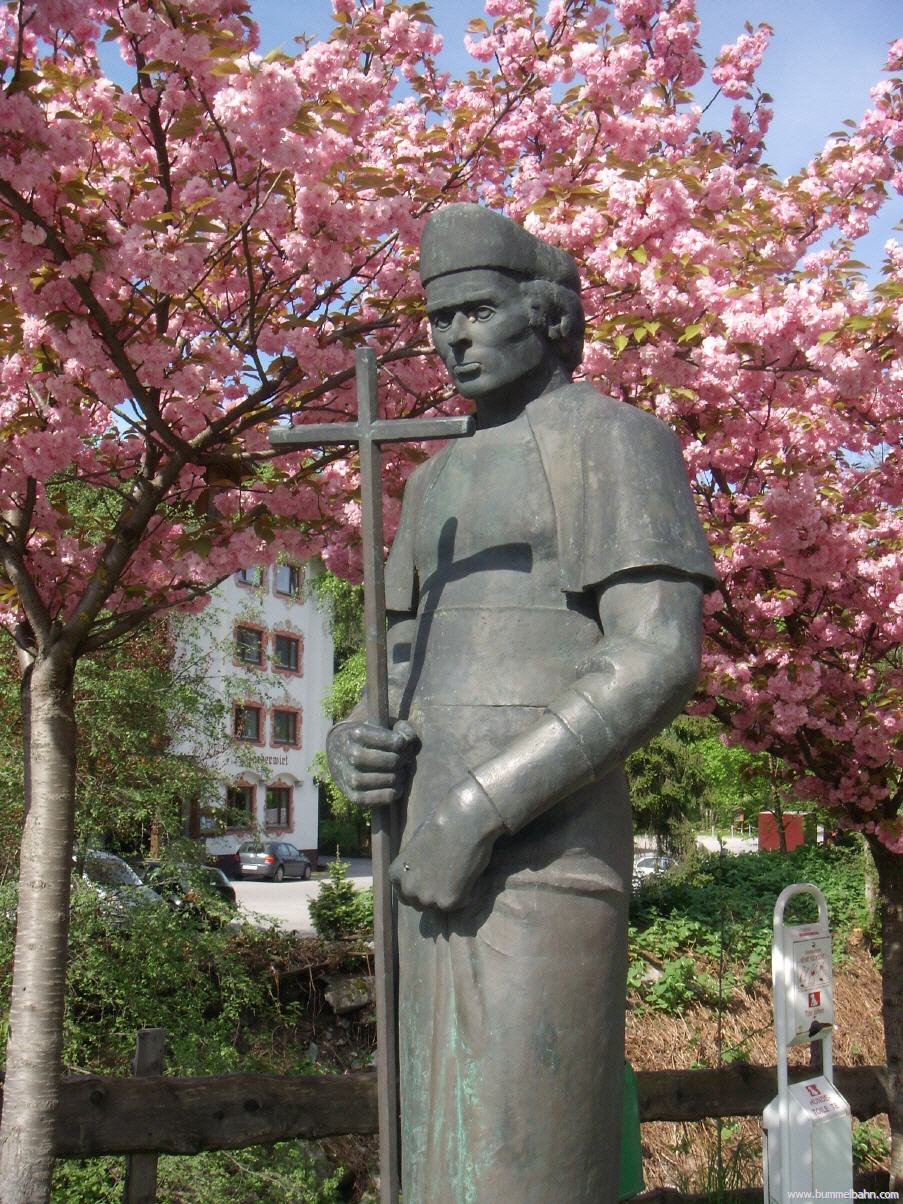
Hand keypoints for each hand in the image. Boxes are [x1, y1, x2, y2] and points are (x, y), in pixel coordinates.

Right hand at [326, 719, 416, 806]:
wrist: (339, 751)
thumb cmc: (370, 737)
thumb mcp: (385, 724)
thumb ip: (403, 729)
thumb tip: (409, 741)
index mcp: (358, 732)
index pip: (392, 741)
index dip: (402, 744)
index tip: (403, 744)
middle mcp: (349, 753)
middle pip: (384, 760)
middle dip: (399, 761)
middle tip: (405, 760)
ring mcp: (347, 775)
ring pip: (374, 780)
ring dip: (394, 779)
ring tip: (401, 774)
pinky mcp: (350, 794)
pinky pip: (368, 799)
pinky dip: (386, 796)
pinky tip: (397, 789)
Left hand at [390, 776, 504, 910]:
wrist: (461, 823)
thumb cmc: (440, 827)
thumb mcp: (415, 847)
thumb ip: (414, 866)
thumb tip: (421, 874)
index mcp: (396, 874)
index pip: (404, 894)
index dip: (418, 890)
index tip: (429, 884)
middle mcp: (409, 890)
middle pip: (419, 904)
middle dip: (431, 896)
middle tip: (445, 881)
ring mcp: (428, 898)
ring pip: (438, 907)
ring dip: (447, 896)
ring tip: (458, 877)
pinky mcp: (449, 902)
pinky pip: (459, 903)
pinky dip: (466, 894)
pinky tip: (468, 875)